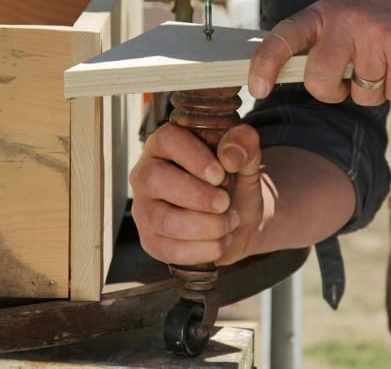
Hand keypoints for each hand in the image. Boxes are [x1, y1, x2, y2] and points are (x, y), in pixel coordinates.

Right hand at [130, 123, 264, 266]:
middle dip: (197, 195)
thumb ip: (245, 145)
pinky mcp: (150, 239)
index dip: (194, 157)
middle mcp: (147, 173)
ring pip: (163, 219)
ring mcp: (144, 208)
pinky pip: (166, 249)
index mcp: (167, 143)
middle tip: (225, 202)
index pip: (168, 139)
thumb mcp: (246, 160)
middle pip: (155, 179)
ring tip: (230, 222)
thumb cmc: (234, 182)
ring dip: (205, 226)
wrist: (238, 219)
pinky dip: (201, 250)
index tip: (220, 174)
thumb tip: (231, 153)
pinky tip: (221, 241)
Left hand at [249, 0, 390, 104]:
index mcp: (324, 12)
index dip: (264, 65)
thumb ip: (321, 41)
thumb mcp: (346, 13)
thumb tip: (286, 75)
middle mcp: (345, 21)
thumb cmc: (386, 9)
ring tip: (388, 57)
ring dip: (376, 87)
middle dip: (333, 92)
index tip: (258, 89)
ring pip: (361, 94)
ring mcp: (375, 34)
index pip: (283, 38)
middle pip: (319, 82)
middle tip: (348, 80)